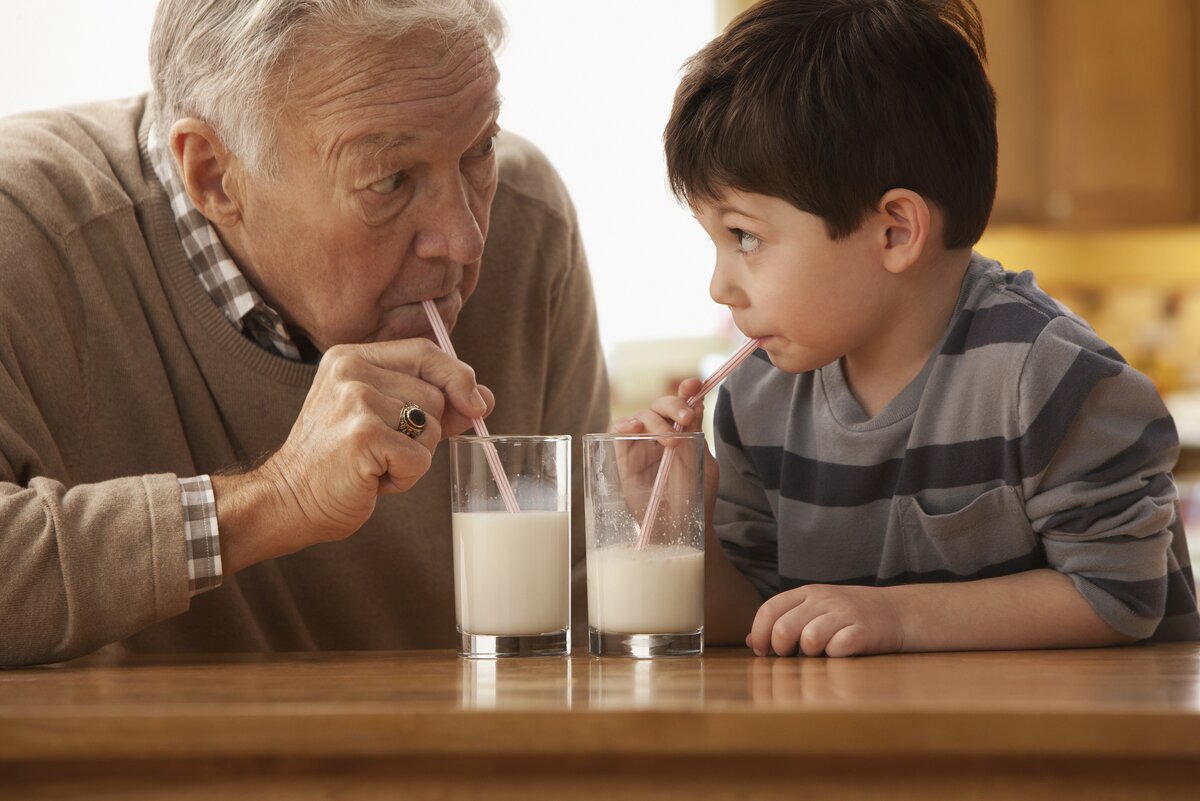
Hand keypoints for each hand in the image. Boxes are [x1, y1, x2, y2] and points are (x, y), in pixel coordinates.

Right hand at [215, 338, 492, 570]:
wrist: (289, 499)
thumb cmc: (341, 461)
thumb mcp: (384, 418)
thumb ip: (431, 402)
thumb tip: (484, 398)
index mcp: (352, 357)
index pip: (425, 351)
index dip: (458, 377)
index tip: (477, 404)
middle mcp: (351, 371)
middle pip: (435, 394)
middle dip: (425, 431)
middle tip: (384, 448)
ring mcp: (355, 401)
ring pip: (431, 428)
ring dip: (414, 457)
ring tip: (375, 462)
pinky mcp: (362, 436)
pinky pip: (420, 458)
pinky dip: (406, 477)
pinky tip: (372, 478)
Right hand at [613, 378, 715, 526]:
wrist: (682, 527)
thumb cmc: (696, 497)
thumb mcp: (703, 462)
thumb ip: (697, 432)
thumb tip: (697, 401)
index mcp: (683, 431)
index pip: (682, 403)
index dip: (686, 390)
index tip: (694, 385)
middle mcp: (661, 433)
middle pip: (660, 405)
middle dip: (673, 405)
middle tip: (685, 418)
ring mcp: (642, 444)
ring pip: (641, 415)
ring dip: (654, 419)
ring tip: (668, 439)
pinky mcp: (624, 457)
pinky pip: (617, 432)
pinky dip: (624, 424)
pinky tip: (635, 427)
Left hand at [747, 584, 905, 657]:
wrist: (899, 612)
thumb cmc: (849, 616)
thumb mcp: (814, 611)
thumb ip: (784, 622)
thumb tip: (751, 642)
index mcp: (807, 592)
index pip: (770, 609)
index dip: (760, 633)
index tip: (762, 652)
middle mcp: (824, 599)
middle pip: (784, 628)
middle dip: (781, 649)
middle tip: (790, 657)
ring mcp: (845, 613)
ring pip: (809, 639)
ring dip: (810, 654)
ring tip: (820, 654)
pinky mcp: (865, 631)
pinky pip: (838, 648)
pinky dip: (835, 656)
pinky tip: (841, 654)